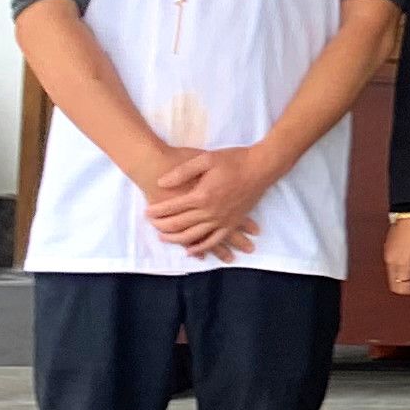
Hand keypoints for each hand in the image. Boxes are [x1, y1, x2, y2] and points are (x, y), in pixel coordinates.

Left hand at [146, 145, 274, 259]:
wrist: (262, 166)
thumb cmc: (234, 160)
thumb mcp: (205, 159)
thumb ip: (182, 172)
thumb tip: (161, 182)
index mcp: (202, 195)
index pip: (172, 208)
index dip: (157, 211)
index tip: (147, 212)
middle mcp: (211, 211)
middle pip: (180, 224)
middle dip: (162, 226)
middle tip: (152, 225)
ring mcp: (222, 219)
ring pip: (194, 236)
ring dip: (177, 239)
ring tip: (164, 238)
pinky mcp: (233, 223)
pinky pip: (215, 240)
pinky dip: (202, 248)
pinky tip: (191, 251)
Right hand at [382, 213, 409, 296]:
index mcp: (400, 264)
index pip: (400, 288)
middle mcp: (390, 261)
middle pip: (394, 283)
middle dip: (407, 285)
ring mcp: (387, 254)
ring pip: (392, 274)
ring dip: (403, 275)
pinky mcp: (387, 247)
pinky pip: (391, 264)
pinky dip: (400, 266)